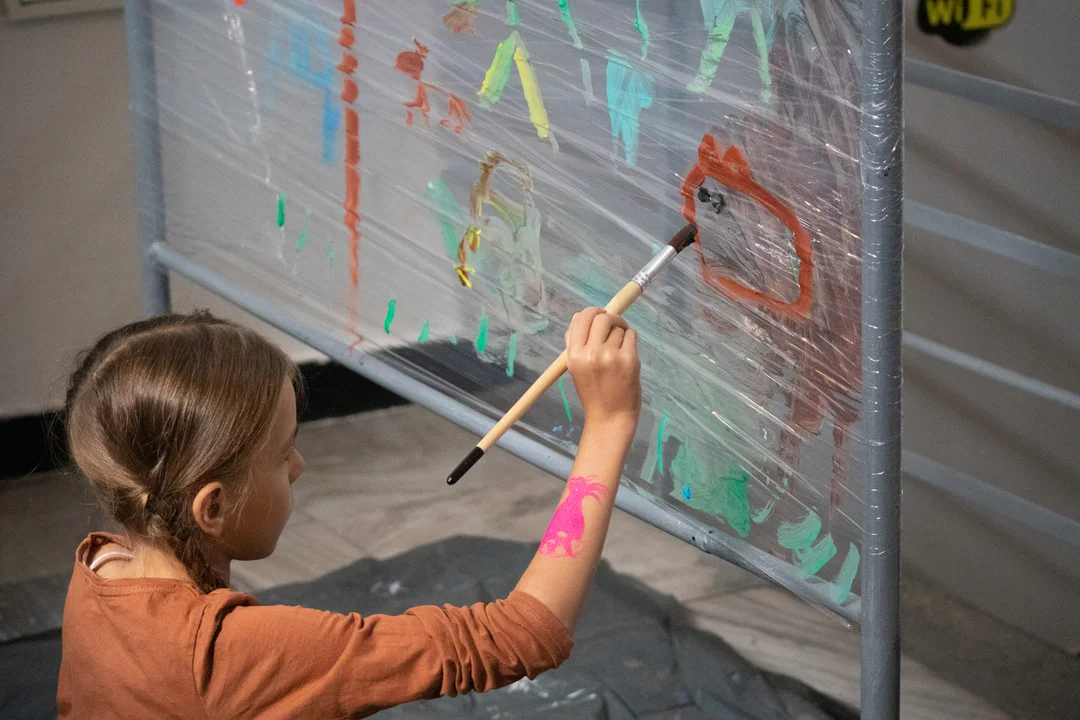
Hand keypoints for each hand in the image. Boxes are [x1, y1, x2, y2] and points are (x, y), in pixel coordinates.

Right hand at [565, 307, 640, 431]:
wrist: (609, 418)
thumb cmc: (592, 393)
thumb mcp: (575, 368)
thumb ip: (575, 343)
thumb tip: (579, 316)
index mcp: (574, 355)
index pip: (581, 318)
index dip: (591, 312)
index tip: (599, 315)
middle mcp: (591, 353)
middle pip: (602, 317)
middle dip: (610, 317)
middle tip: (614, 324)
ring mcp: (611, 356)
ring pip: (618, 327)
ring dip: (620, 332)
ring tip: (619, 349)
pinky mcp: (630, 359)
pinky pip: (631, 335)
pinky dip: (630, 339)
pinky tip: (627, 351)